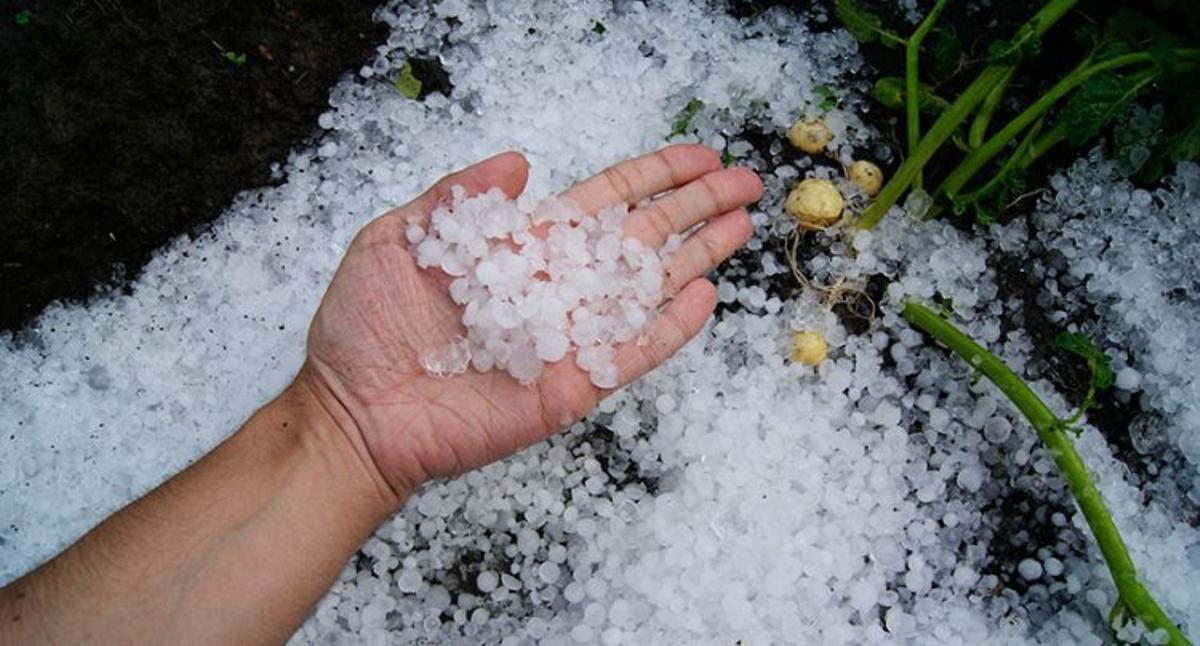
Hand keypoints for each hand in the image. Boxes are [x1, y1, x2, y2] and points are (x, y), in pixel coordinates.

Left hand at [298, 145, 762, 499]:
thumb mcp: (398, 239)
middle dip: (695, 207)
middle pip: (643, 237)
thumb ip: (459, 197)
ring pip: (648, 288)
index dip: (654, 176)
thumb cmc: (365, 327)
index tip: (699, 156)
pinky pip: (632, 353)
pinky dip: (670, 328)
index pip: (605, 202)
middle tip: (747, 181)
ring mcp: (569, 337)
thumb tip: (520, 158)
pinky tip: (705, 297)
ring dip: (698, 256)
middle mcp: (557, 286)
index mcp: (523, 246)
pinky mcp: (573, 384)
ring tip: (743, 225)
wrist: (353, 411)